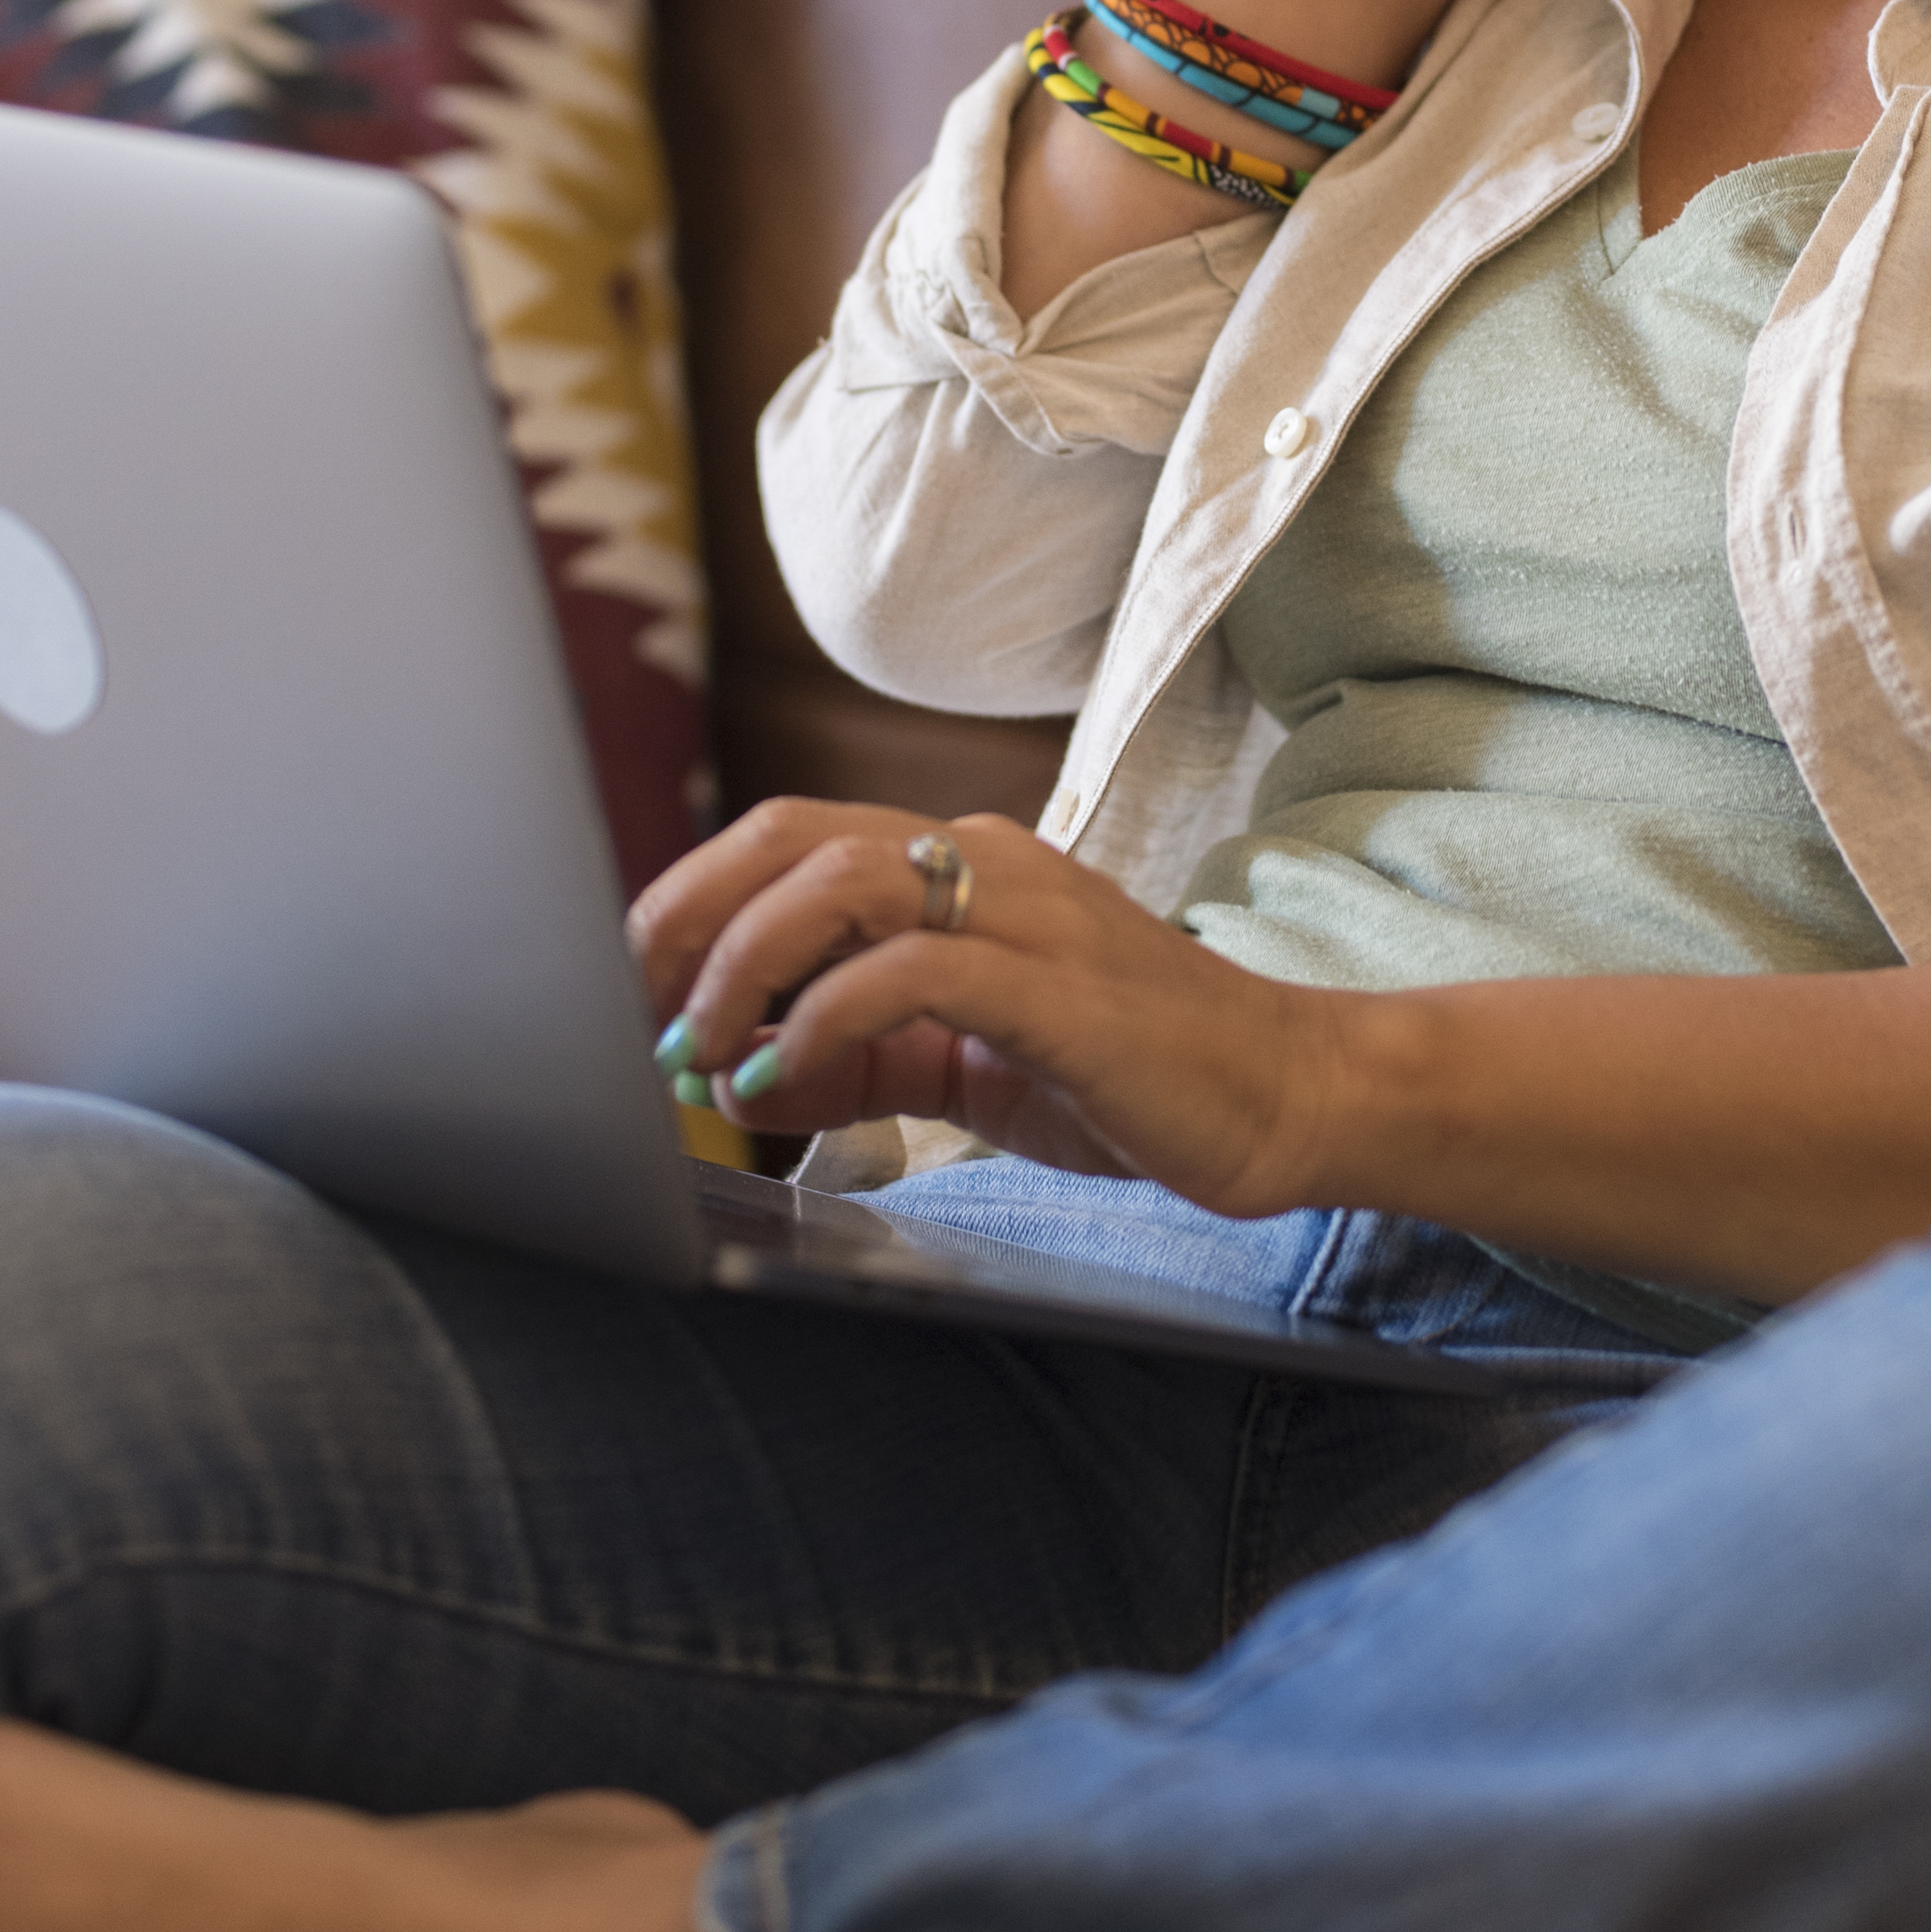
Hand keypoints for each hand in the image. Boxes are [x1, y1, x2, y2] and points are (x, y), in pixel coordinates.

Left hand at [626, 802, 1334, 1212]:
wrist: (1290, 1096)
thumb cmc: (1132, 1076)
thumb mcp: (971, 1063)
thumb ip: (866, 1054)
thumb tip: (743, 1073)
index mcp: (968, 866)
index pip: (797, 837)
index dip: (697, 896)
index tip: (640, 983)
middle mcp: (991, 863)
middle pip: (795, 835)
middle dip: (690, 913)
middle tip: (640, 1006)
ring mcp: (1030, 915)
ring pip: (842, 882)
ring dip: (743, 964)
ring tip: (704, 1049)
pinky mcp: (1062, 989)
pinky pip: (915, 970)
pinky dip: (823, 1018)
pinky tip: (784, 1074)